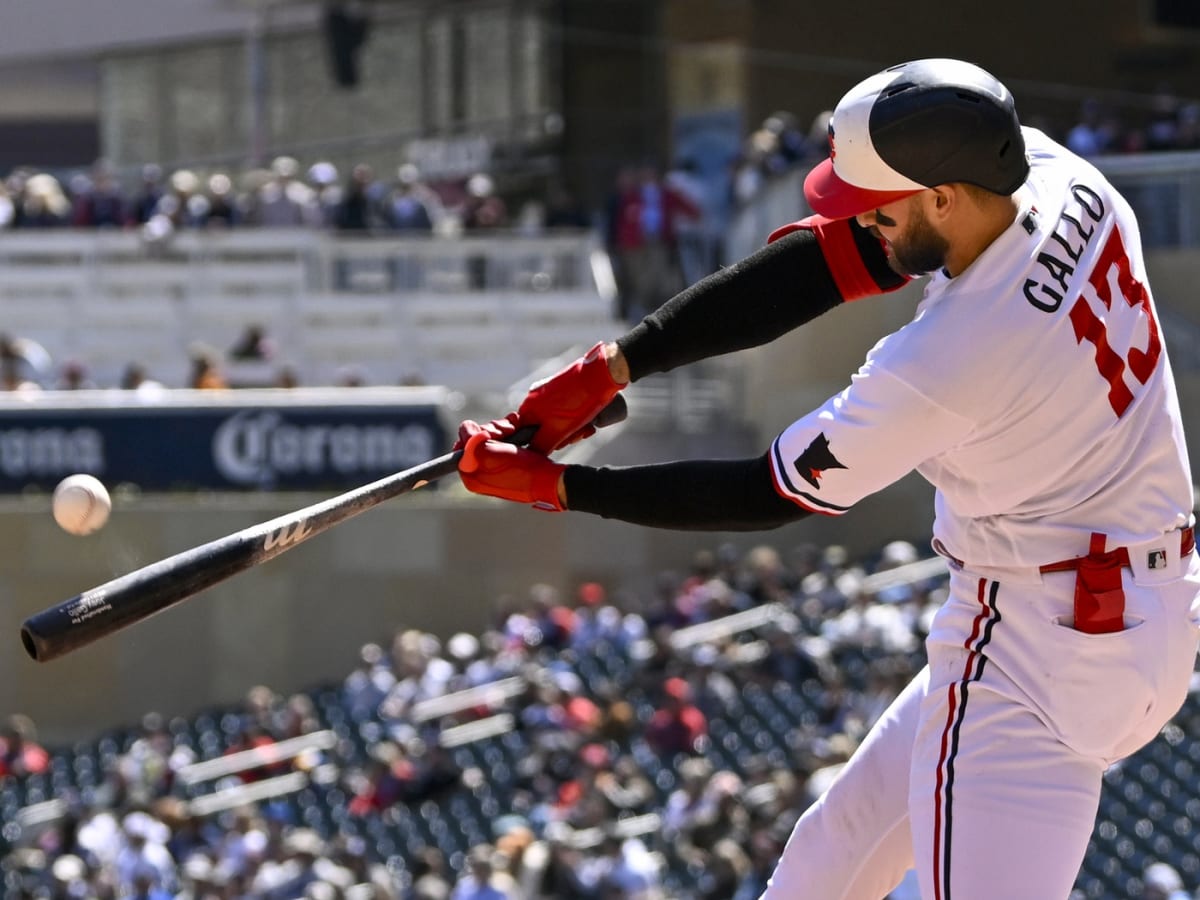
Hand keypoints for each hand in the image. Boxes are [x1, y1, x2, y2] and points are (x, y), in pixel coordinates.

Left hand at [457, 421, 565, 509]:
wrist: (549, 480)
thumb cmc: (520, 470)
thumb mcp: (487, 454)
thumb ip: (469, 441)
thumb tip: (465, 429)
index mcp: (471, 476)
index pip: (460, 448)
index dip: (471, 435)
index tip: (486, 433)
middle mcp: (481, 473)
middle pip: (476, 441)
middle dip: (491, 431)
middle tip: (506, 431)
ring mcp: (497, 468)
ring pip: (492, 438)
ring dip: (503, 429)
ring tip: (515, 428)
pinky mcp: (512, 463)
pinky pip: (505, 442)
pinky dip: (511, 433)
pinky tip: (518, 428)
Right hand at [510, 341, 625, 453]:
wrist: (601, 375)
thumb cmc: (578, 402)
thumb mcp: (558, 430)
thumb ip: (541, 445)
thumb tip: (532, 455)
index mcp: (528, 406)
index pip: (526, 433)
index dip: (543, 443)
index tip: (558, 443)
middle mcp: (535, 397)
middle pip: (544, 428)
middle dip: (563, 436)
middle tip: (578, 434)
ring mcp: (550, 391)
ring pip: (558, 420)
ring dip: (574, 429)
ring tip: (588, 426)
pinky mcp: (564, 387)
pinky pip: (567, 410)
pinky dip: (578, 418)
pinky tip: (590, 420)